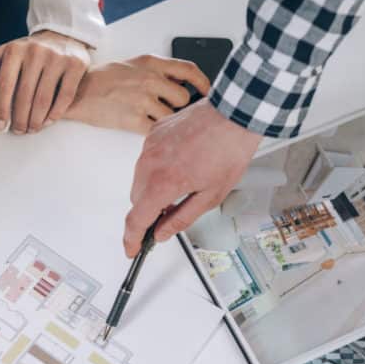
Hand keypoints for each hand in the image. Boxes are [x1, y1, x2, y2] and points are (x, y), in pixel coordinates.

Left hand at [0, 30, 90, 133]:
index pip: (5, 84)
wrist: (64, 34)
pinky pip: (64, 97)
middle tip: (18, 131)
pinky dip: (55, 114)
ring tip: (32, 129)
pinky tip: (48, 122)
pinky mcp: (75, 65)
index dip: (1, 108)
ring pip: (44, 100)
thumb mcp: (11, 50)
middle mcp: (36, 52)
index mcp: (16, 50)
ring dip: (36, 120)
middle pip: (25, 96)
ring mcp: (57, 58)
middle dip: (20, 119)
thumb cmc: (32, 50)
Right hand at [64, 55, 210, 133]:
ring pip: (170, 115)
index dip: (203, 82)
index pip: (188, 69)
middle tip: (167, 109)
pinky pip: (155, 130)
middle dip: (178, 106)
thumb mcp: (133, 65)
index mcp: (151, 63)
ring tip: (148, 116)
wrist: (79, 93)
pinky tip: (144, 127)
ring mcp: (142, 100)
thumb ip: (157, 71)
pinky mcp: (133, 119)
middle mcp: (149, 79)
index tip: (207, 91)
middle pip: (183, 97)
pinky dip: (154, 132)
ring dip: (164, 120)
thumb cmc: (104, 80)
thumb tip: (181, 81)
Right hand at [123, 98, 262, 256]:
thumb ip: (181, 219)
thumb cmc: (228, 150)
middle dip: (149, 211)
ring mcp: (149, 147)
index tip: (132, 249)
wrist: (233, 114)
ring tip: (181, 181)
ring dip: (152, 188)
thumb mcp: (210, 196)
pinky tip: (179, 163)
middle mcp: (150, 164)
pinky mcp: (152, 134)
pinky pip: (146, 159)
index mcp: (163, 184)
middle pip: (137, 200)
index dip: (132, 239)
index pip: (136, 220)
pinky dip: (156, 168)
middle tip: (168, 214)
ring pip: (139, 180)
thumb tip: (162, 232)